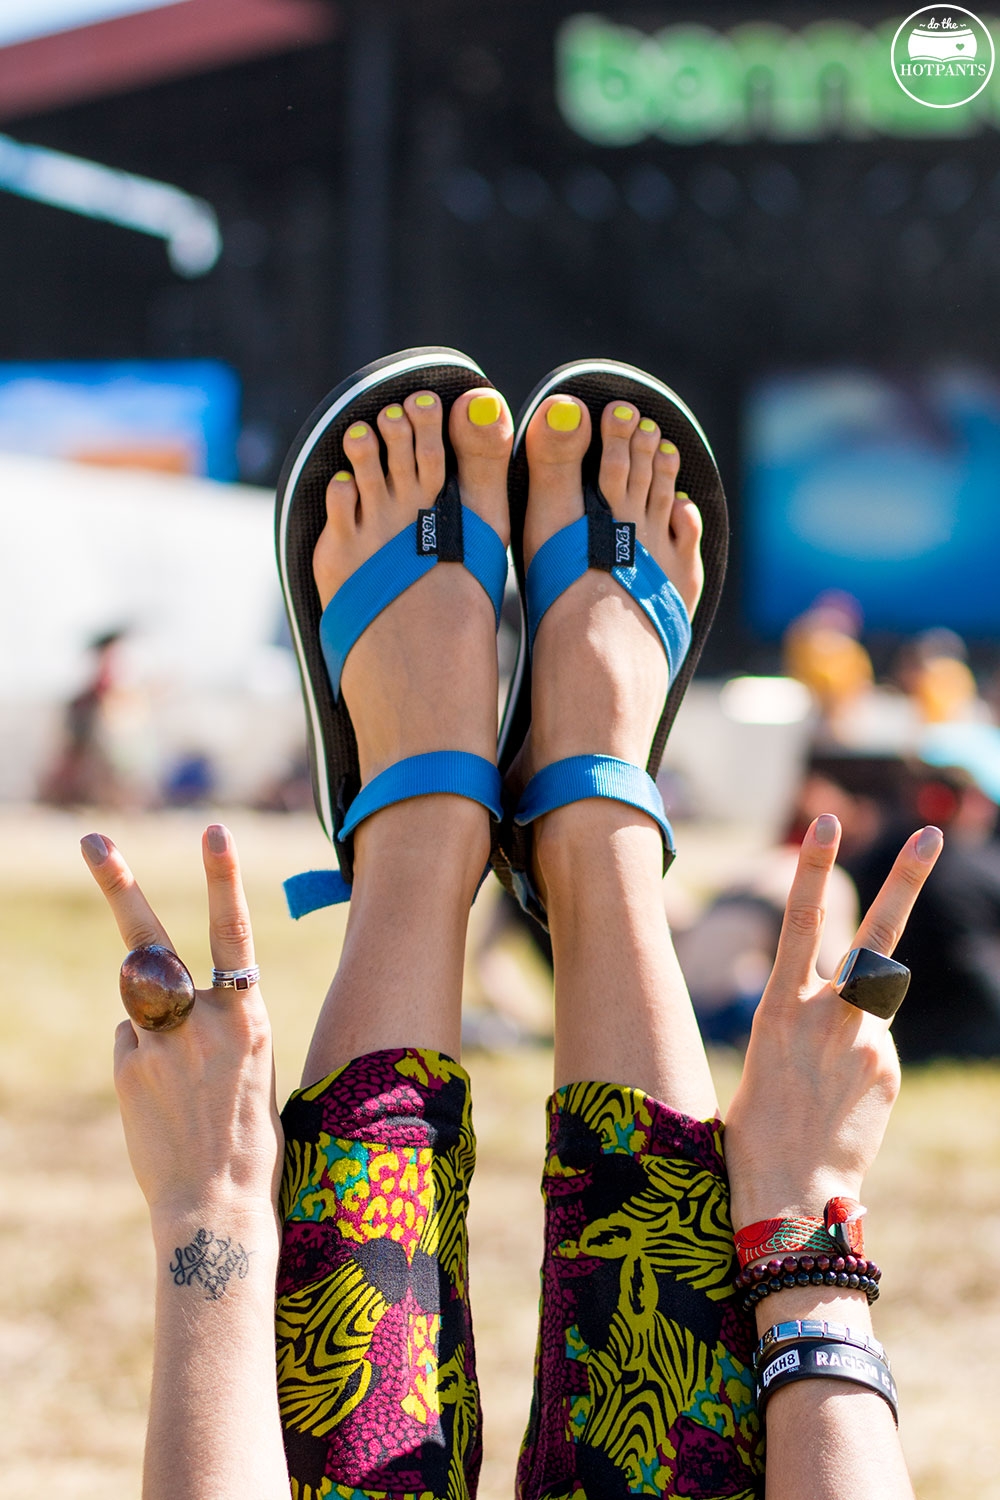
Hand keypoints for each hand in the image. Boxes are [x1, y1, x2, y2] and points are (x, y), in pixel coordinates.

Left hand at [81, 824, 282, 1226]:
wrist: (216, 1207)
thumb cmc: (250, 1138)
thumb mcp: (252, 1067)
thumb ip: (216, 1023)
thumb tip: (166, 1005)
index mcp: (249, 1017)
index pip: (235, 932)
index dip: (224, 878)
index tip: (215, 830)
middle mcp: (201, 1021)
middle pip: (150, 941)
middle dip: (120, 885)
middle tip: (94, 840)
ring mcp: (157, 1045)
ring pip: (141, 1005)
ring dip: (155, 1025)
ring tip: (181, 1090)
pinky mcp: (125, 1070)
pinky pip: (130, 1046)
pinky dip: (143, 1064)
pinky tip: (162, 1107)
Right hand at [724, 816, 941, 1231]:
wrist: (791, 1199)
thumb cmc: (755, 1132)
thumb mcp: (764, 1061)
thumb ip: (805, 1022)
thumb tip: (855, 1011)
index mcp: (777, 1009)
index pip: (798, 922)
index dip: (811, 868)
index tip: (825, 821)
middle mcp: (827, 1016)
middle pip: (875, 935)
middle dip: (904, 879)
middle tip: (929, 832)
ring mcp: (865, 1042)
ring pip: (872, 1008)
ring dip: (853, 1030)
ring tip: (824, 1092)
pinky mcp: (889, 1070)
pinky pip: (878, 1051)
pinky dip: (860, 1069)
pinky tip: (840, 1109)